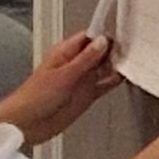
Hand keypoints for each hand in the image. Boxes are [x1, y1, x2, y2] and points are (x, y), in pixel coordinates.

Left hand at [0, 32, 122, 148]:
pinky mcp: (86, 94)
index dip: (105, 35)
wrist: (26, 124)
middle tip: (131, 50)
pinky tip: (124, 77)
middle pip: (101, 50)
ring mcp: (82, 79)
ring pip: (105, 66)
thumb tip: (102, 42)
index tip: (121, 34)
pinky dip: (114, 80)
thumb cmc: (33, 97)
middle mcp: (76, 63)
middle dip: (115, 49)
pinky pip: (105, 83)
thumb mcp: (63, 75)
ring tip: (132, 62)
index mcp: (66, 52)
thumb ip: (85, 59)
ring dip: (116, 65)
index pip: (90, 37)